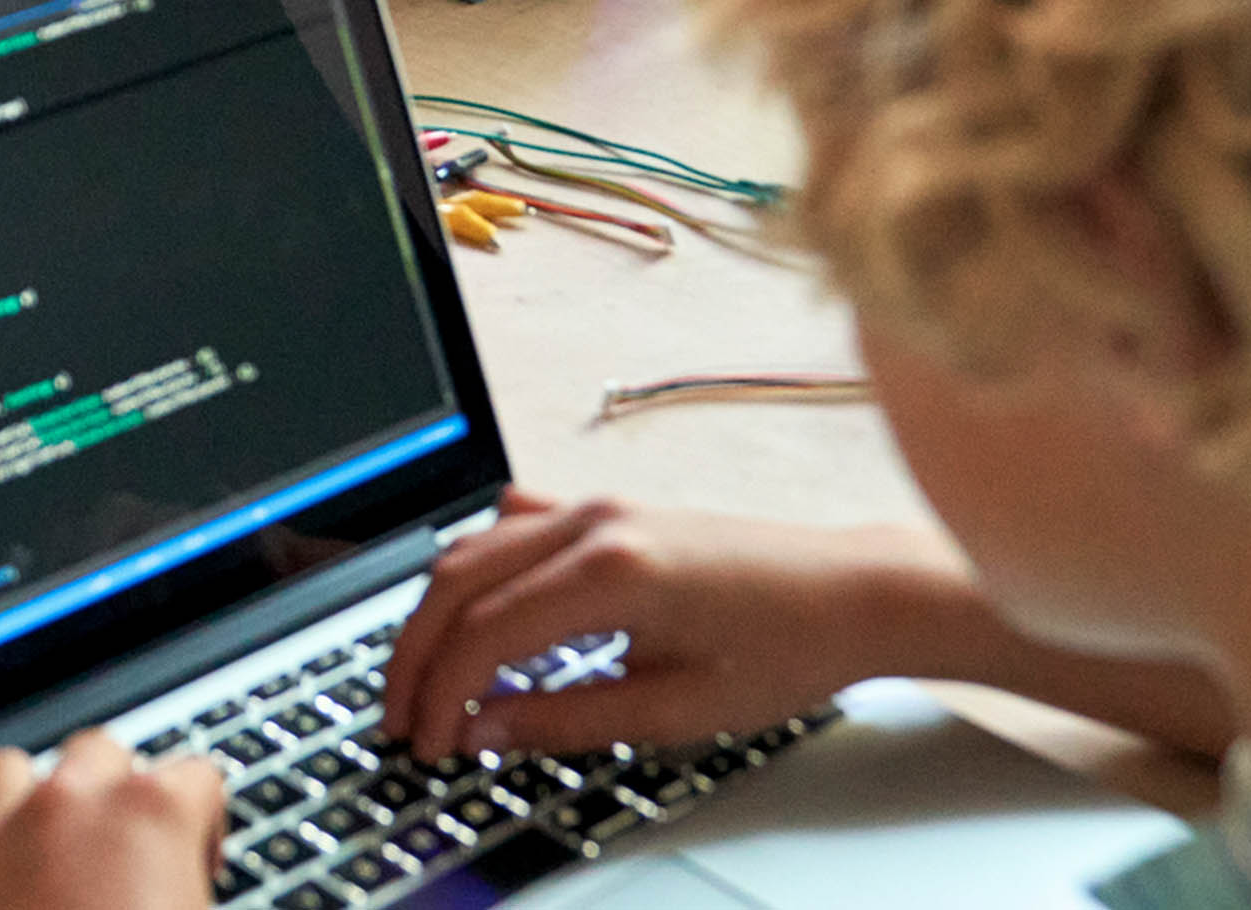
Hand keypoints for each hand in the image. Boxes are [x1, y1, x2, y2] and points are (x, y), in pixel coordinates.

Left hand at [0, 729, 222, 909]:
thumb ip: (187, 888)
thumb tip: (180, 893)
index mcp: (152, 812)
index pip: (197, 776)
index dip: (201, 826)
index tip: (190, 867)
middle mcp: (71, 805)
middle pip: (96, 750)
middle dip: (107, 792)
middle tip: (114, 856)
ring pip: (7, 769)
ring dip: (22, 802)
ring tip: (36, 852)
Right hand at [382, 490, 927, 760]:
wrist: (848, 592)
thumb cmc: (782, 649)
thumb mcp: (676, 710)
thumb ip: (567, 719)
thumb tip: (486, 730)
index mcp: (612, 571)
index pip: (484, 631)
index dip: (441, 694)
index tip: (428, 744)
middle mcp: (595, 522)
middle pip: (459, 577)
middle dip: (416, 654)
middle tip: (403, 720)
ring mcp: (599, 506)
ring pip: (477, 546)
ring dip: (440, 613)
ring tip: (429, 682)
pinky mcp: (609, 510)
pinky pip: (517, 525)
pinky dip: (479, 570)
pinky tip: (476, 615)